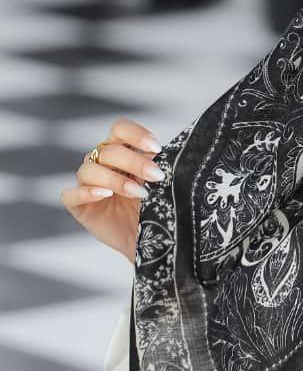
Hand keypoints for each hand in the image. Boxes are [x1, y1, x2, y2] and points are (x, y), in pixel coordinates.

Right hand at [59, 119, 165, 263]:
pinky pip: (70, 195)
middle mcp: (101, 163)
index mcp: (122, 150)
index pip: (120, 129)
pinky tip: (105, 195)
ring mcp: (87, 183)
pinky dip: (86, 192)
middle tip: (156, 176)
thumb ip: (158, 166)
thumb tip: (163, 154)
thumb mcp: (161, 184)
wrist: (150, 241)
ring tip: (139, 193)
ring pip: (88, 169)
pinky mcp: (78, 206)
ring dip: (115, 179)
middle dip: (134, 161)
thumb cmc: (156, 208)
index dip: (136, 134)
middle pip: (108, 150)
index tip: (157, 148)